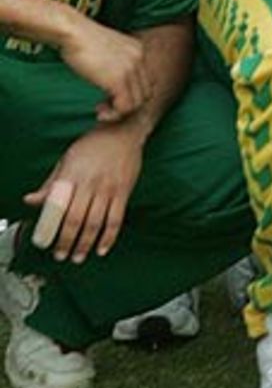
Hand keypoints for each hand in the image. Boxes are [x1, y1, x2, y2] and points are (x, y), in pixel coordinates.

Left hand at [25, 123, 145, 262]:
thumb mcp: (67, 159)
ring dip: (86, 244)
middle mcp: (90, 183)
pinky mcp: (124, 191)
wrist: (123, 131)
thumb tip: (31, 201)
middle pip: (76, 220)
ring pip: (95, 223)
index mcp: (72, 175)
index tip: (46, 243)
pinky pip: (116, 219)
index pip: (58, 208)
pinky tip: (102, 249)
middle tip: (61, 255)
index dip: (52, 228)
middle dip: (67, 242)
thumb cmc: (93, 144)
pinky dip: (109, 237)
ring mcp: (108, 188)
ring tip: (78, 257)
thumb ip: (50, 183)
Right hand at [57, 19, 150, 120]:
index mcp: (139, 50)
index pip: (145, 82)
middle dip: (125, 106)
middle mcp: (140, 59)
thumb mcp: (107, 50)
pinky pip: (124, 108)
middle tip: (104, 107)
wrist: (72, 32)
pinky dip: (113, 115)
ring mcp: (131, 69)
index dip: (130, 95)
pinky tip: (99, 112)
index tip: (110, 98)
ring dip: (118, 113)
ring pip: (136, 104)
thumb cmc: (81, 41)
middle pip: (144, 94)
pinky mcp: (119, 80)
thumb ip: (116, 64)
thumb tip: (112, 85)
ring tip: (100, 112)